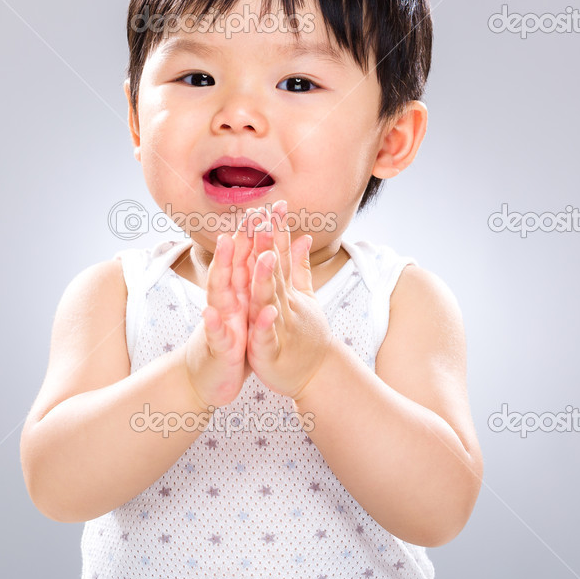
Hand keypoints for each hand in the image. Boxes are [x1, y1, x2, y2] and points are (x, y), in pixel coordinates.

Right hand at [186, 226, 254, 407]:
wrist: (208, 378)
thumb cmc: (231, 342)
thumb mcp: (247, 309)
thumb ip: (254, 281)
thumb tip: (266, 251)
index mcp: (238, 294)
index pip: (245, 260)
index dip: (255, 234)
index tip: (266, 207)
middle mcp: (226, 302)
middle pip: (231, 266)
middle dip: (239, 239)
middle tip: (248, 212)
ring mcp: (219, 322)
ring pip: (220, 293)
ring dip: (223, 268)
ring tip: (228, 243)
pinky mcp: (217, 348)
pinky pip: (215, 335)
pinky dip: (212, 324)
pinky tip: (210, 312)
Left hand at [245, 200, 336, 399]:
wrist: (316, 374)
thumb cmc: (306, 334)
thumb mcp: (303, 297)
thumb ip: (300, 267)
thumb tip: (302, 237)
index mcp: (286, 291)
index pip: (279, 255)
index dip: (276, 231)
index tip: (273, 204)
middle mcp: (284, 303)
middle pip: (274, 271)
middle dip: (267, 244)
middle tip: (263, 218)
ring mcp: (280, 326)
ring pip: (270, 300)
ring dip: (267, 279)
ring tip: (264, 256)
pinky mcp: (271, 351)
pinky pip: (266, 336)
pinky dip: (265, 325)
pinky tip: (263, 312)